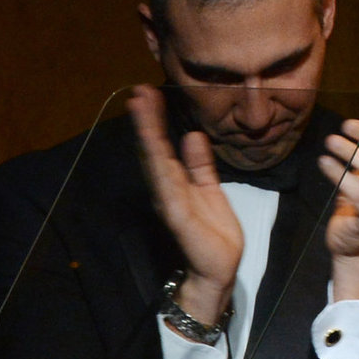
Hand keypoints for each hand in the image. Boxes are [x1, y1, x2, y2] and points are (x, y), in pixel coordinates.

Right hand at [130, 84, 242, 324]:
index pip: (163, 145)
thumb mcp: (211, 190)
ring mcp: (168, 199)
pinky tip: (155, 144)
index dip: (156, 120)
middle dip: (146, 120)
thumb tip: (193, 135)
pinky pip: (166, 183)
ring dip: (147, 133)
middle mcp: (166, 187)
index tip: (149, 93)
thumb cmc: (214, 233)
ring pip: (155, 160)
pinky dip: (159, 163)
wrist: (219, 268)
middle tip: (139, 91)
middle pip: (153, 148)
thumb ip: (200, 165)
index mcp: (175, 181)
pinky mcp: (176, 213)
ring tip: (140, 106)